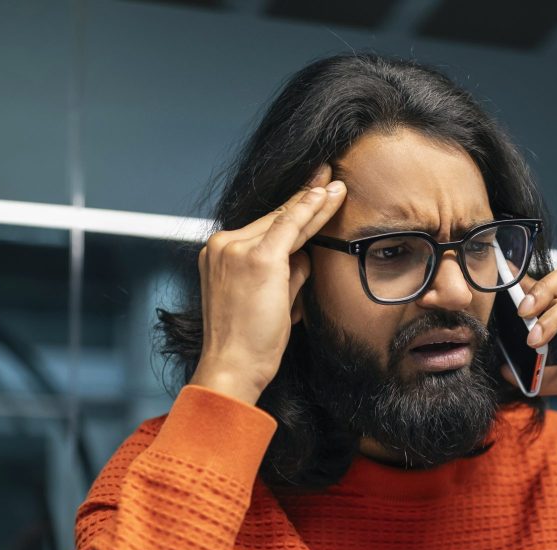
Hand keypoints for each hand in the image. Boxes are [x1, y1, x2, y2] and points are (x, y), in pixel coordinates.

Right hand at [190, 165, 345, 404]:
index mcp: (219, 254)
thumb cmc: (249, 342)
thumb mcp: (268, 300)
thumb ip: (285, 274)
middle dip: (304, 199)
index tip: (310, 192)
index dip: (291, 210)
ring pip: (284, 222)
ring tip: (336, 185)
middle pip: (273, 219)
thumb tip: (306, 256)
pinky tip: (325, 194)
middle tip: (327, 176)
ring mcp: (237, 249)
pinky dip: (308, 210)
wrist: (232, 365)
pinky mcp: (257, 259)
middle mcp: (222, 246)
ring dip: (313, 203)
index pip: (263, 227)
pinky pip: (289, 227)